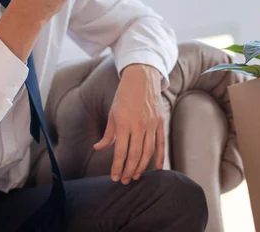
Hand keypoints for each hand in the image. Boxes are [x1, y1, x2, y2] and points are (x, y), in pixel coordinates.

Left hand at [93, 64, 164, 184]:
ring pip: (148, 152)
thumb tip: (98, 148)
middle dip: (129, 170)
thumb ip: (108, 134)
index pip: (121, 151)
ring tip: (135, 176)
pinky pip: (161, 143)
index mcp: (124, 122)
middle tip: (124, 180)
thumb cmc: (123, 96)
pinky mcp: (161, 122)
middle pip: (135, 155)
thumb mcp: (112, 113)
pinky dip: (160, 157)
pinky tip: (156, 168)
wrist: (141, 78)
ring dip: (142, 167)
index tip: (114, 177)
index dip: (117, 166)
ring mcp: (152, 124)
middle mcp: (139, 125)